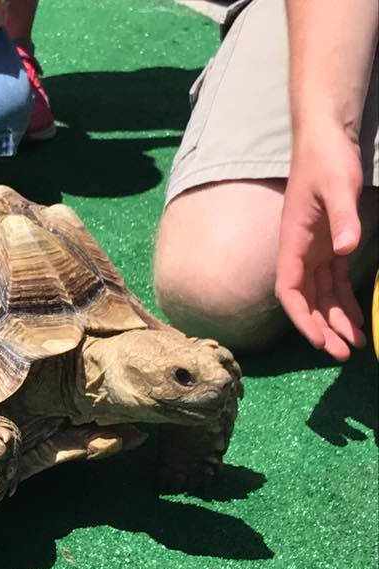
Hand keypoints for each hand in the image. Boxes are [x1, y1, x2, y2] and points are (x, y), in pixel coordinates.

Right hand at [275, 127, 367, 360]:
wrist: (325, 139)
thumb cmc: (326, 161)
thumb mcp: (337, 187)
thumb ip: (342, 218)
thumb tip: (346, 251)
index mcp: (293, 242)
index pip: (289, 289)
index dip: (301, 317)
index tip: (318, 339)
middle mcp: (300, 252)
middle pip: (305, 300)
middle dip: (321, 328)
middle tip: (341, 353)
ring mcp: (314, 250)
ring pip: (321, 295)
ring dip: (334, 321)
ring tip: (353, 345)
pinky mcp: (330, 245)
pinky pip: (334, 282)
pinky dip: (344, 302)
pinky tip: (355, 321)